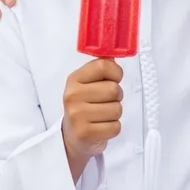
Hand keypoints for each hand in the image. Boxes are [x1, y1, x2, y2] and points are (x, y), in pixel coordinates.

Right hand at [62, 59, 123, 176]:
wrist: (72, 136)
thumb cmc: (85, 106)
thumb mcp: (87, 84)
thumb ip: (101, 68)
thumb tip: (114, 53)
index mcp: (74, 79)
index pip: (104, 66)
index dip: (116, 73)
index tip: (113, 79)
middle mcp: (72, 96)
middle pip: (114, 89)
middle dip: (116, 97)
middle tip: (105, 102)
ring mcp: (77, 116)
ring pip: (117, 109)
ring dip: (114, 114)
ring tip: (102, 115)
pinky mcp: (85, 134)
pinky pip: (115, 127)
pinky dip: (113, 128)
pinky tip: (101, 127)